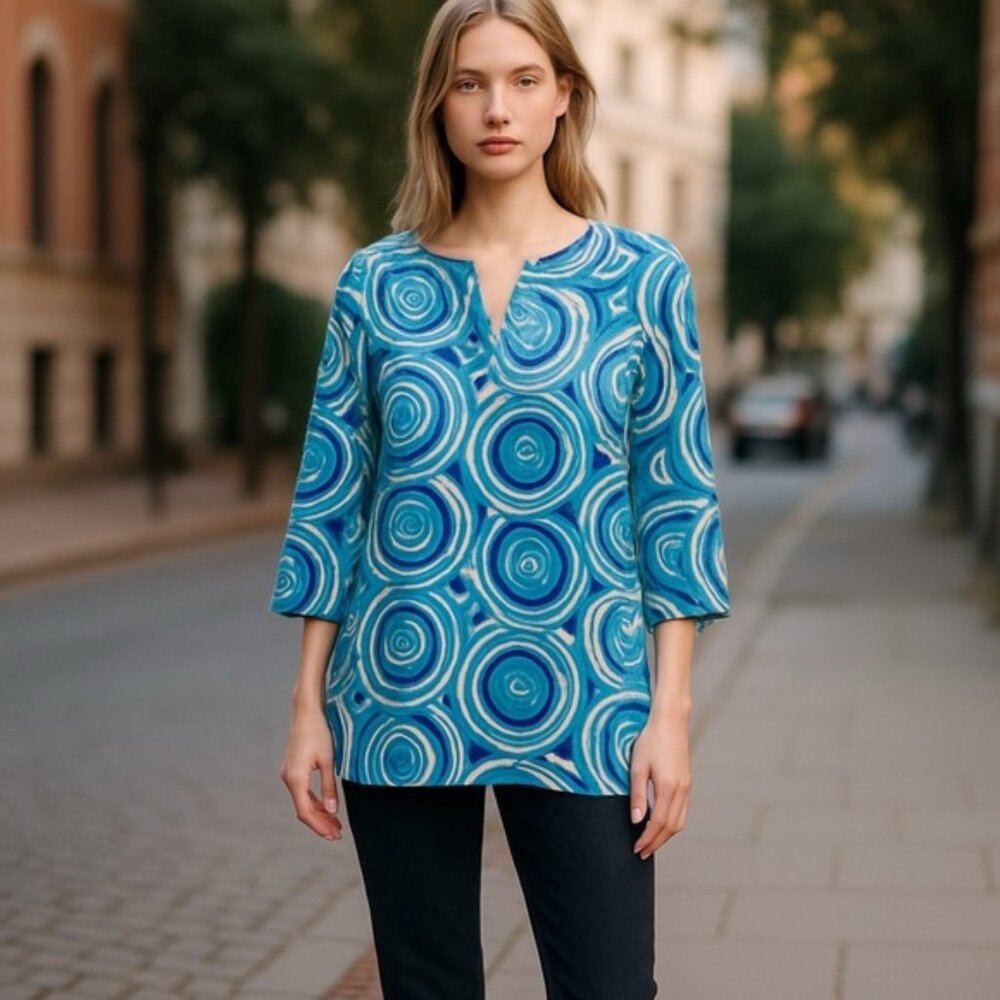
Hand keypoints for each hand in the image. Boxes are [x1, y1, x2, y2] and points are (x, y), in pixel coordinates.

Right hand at [279, 705, 342, 841]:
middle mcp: (288, 779)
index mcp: (295, 779)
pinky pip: (302, 792)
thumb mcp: (328, 760)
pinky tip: (326, 807)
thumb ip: (329, 787)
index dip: (320, 826)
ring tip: (335, 823)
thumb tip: (332, 811)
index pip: (306, 812)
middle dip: (320, 823)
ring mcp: (288, 774)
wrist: (305, 712)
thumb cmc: (318, 733)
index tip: (334, 834)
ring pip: (302, 802)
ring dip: (318, 813)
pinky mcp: (292, 769)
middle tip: (337, 833)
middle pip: (303, 810)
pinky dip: (314, 802)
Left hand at [629, 709, 691, 859]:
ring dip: (665, 835)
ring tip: (649, 842)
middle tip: (641, 852)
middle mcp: (681, 790)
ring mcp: (687, 786)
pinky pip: (682, 810)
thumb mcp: (638, 766)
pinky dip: (671, 823)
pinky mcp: (687, 782)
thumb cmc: (650, 740)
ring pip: (679, 821)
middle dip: (656, 842)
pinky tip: (659, 823)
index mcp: (668, 787)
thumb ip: (638, 795)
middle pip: (672, 827)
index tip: (636, 849)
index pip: (659, 823)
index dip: (647, 839)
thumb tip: (637, 820)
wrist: (670, 721)